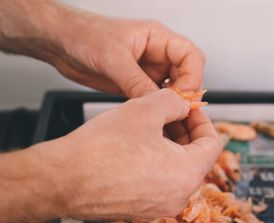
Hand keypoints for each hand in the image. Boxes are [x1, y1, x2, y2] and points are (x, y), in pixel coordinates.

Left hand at [0, 0, 204, 96]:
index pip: (191, 56)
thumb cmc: (85, 35)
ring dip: (171, 103)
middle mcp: (157, 54)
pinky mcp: (137, 84)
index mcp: (158, 38)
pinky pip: (154, 98)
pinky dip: (156, 108)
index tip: (182, 95)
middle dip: (184, 93)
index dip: (193, 77)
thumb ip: (136, 82)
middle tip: (175, 109)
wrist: (61, 42)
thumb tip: (156, 102)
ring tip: (164, 117)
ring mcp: (148, 70)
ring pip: (173, 90)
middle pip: (187, 75)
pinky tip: (150, 116)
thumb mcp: (113, 59)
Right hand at [43, 89, 219, 221]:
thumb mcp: (145, 109)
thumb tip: (182, 105)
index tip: (189, 108)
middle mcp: (177, 197)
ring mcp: (158, 206)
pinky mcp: (140, 209)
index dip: (202, 119)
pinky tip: (137, 145)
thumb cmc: (100, 149)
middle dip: (184, 131)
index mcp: (187, 175)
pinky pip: (159, 182)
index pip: (212, 144)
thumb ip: (174, 102)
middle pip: (195, 157)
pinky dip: (156, 161)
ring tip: (150, 126)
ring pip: (176, 169)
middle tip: (169, 113)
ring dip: (170, 145)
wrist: (61, 180)